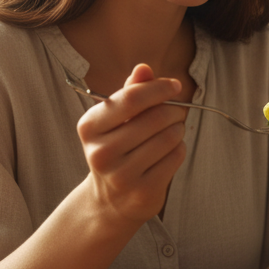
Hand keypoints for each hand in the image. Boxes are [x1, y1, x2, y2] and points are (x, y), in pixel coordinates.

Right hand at [77, 63, 185, 223]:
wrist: (110, 200)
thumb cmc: (117, 149)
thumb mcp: (116, 119)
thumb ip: (131, 92)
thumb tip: (144, 68)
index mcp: (90, 127)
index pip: (130, 99)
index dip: (158, 88)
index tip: (175, 86)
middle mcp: (100, 152)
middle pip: (154, 118)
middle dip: (174, 110)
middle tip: (177, 111)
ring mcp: (121, 175)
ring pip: (168, 138)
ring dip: (178, 129)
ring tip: (173, 130)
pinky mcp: (142, 191)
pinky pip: (174, 158)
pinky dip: (179, 149)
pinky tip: (170, 150)